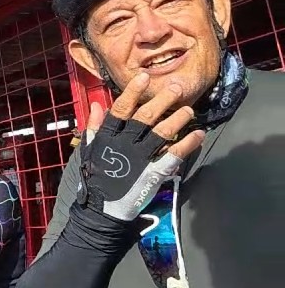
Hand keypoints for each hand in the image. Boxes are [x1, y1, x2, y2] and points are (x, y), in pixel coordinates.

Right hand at [79, 72, 205, 221]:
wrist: (102, 210)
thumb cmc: (95, 178)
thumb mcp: (88, 150)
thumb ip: (93, 127)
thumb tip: (97, 104)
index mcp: (107, 137)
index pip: (121, 109)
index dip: (133, 92)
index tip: (144, 77)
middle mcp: (124, 144)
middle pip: (146, 117)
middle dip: (162, 100)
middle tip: (177, 88)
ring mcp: (140, 159)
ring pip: (162, 133)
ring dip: (177, 119)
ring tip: (189, 110)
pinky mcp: (154, 173)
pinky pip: (173, 155)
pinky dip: (187, 144)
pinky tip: (198, 134)